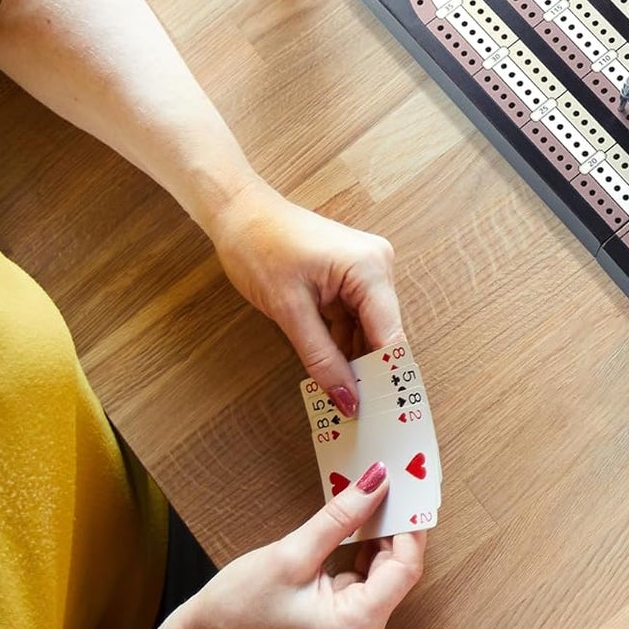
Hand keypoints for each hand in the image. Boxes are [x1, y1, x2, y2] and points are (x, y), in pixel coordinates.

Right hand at [173, 462, 423, 628]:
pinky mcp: (349, 624)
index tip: (406, 491)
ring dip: (381, 537)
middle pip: (398, 572)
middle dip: (394, 528)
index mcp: (351, 627)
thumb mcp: (292, 553)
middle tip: (393, 485)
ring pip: (386, 574)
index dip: (408, 528)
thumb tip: (376, 483)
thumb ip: (341, 517)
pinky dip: (367, 552)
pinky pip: (371, 580)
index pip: (404, 570)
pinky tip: (360, 525)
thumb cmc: (241, 604)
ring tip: (377, 498)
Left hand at [206, 179, 401, 415]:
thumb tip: (347, 400)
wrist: (239, 212)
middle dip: (370, 373)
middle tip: (358, 415)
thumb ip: (321, 358)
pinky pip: (356, 319)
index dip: (385, 377)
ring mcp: (367, 270)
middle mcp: (378, 266)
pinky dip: (345, 345)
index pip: (390, 336)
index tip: (380, 415)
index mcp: (370, 269)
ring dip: (356, 362)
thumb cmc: (259, 247)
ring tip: (345, 400)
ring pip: (369, 330)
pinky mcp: (353, 276)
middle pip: (384, 334)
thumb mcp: (289, 310)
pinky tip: (336, 373)